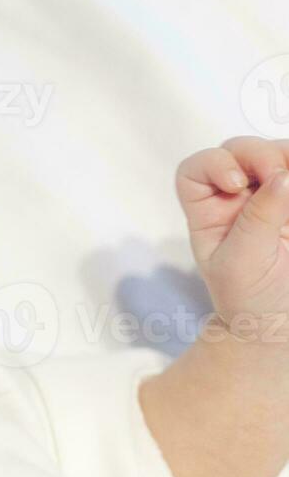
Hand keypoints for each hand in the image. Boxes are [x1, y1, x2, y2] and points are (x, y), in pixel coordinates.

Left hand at [176, 136, 288, 339]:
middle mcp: (239, 195)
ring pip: (280, 155)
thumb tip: (283, 177)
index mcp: (209, 210)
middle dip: (260, 155)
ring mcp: (274, 195)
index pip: (197, 170)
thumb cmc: (248, 298)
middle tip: (281, 176)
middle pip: (242, 152)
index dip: (213, 164)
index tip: (234, 182)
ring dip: (288, 158)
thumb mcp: (242, 263)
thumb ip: (258, 220)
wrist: (278, 324)